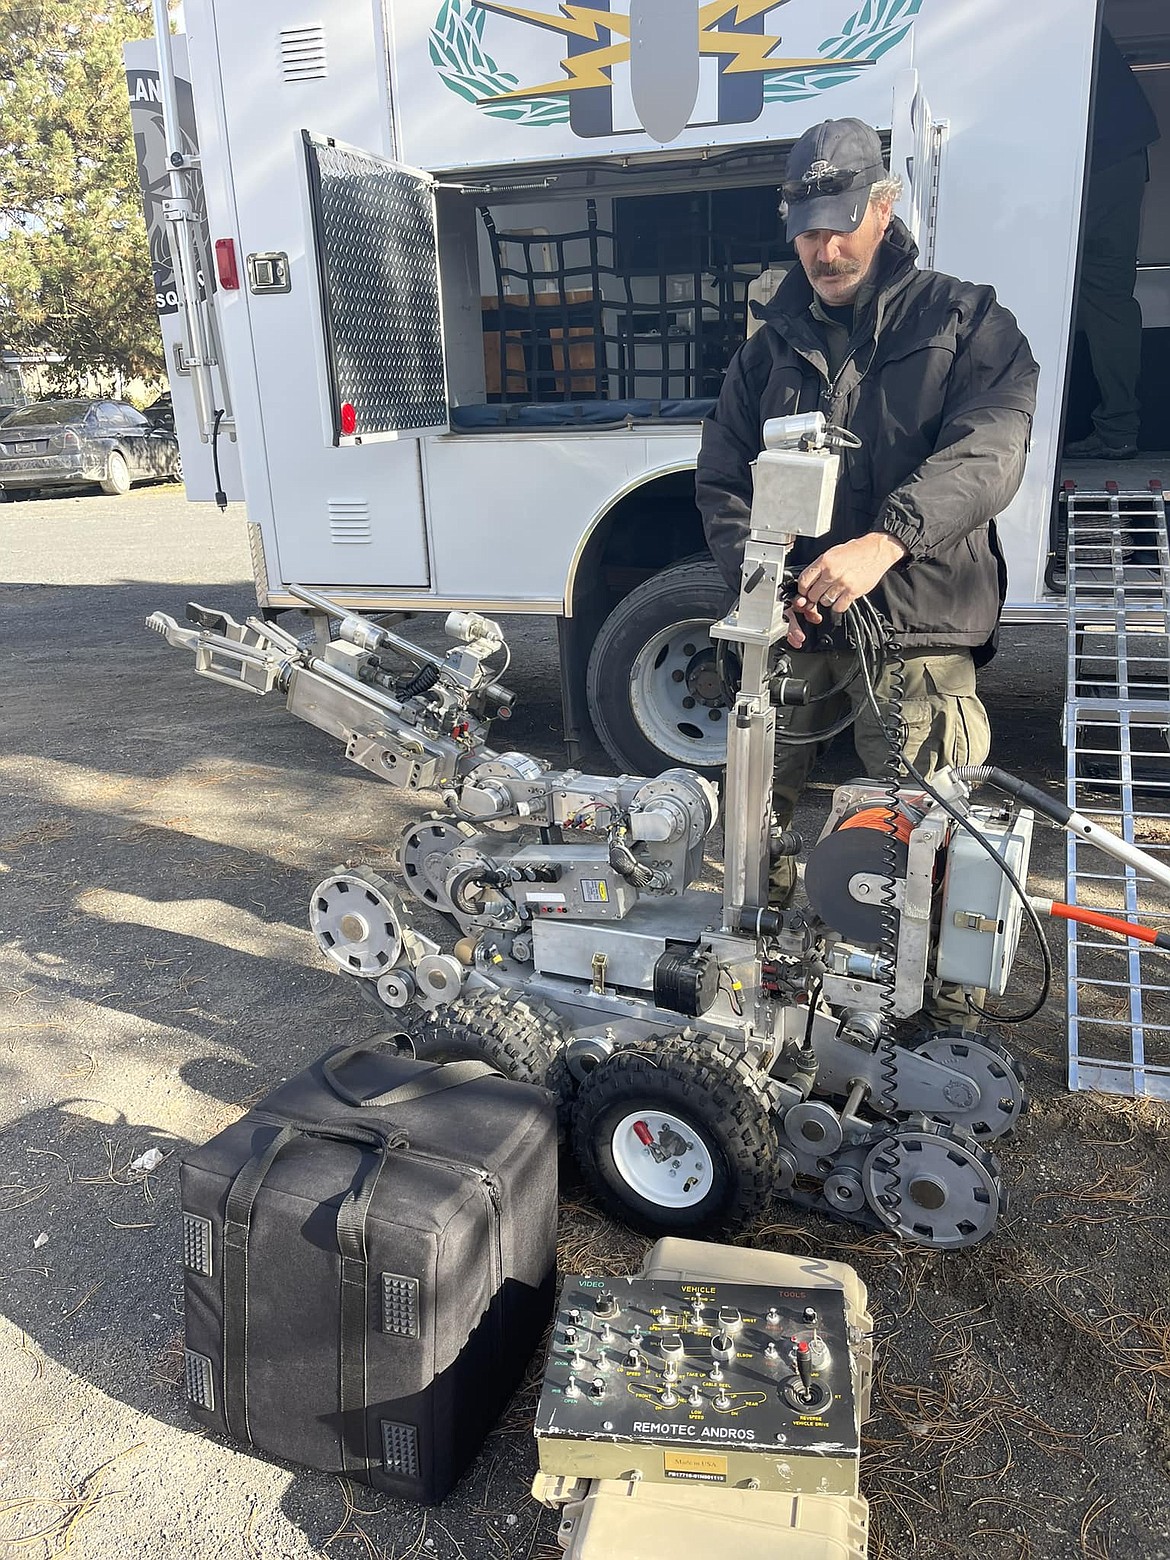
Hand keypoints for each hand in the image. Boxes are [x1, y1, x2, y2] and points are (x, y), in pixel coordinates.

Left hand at [785, 532, 908, 647]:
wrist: (877, 550)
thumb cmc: (856, 550)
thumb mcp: (833, 553)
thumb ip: (820, 568)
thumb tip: (808, 583)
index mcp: (824, 561)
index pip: (803, 581)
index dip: (802, 589)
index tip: (805, 591)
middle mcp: (832, 572)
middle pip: (812, 595)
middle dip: (814, 596)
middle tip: (821, 592)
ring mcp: (842, 583)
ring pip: (824, 602)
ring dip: (828, 600)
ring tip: (834, 591)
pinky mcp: (853, 592)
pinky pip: (838, 607)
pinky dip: (839, 605)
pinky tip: (842, 597)